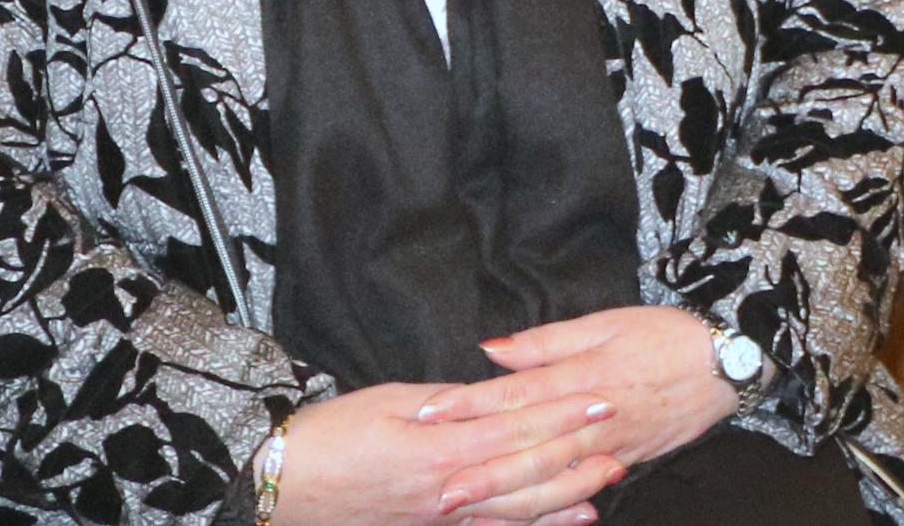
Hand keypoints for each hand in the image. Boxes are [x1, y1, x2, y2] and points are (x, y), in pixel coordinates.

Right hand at [270, 383, 614, 525]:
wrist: (281, 489)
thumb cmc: (329, 439)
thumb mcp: (387, 402)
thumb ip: (446, 400)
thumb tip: (488, 390)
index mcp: (439, 448)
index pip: (517, 428)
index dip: (563, 412)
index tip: (601, 396)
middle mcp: (448, 490)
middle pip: (528, 471)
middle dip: (578, 452)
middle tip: (622, 435)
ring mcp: (442, 518)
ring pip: (519, 509)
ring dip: (568, 494)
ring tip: (608, 478)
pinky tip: (567, 521)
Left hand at [421, 306, 735, 488]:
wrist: (729, 362)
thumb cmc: (665, 333)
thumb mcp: (607, 321)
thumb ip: (547, 341)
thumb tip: (492, 350)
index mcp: (584, 376)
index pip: (517, 394)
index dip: (471, 405)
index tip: (429, 415)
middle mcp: (593, 418)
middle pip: (528, 447)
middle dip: (480, 471)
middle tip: (436, 491)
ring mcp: (609, 447)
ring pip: (550, 477)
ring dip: (505, 495)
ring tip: (467, 509)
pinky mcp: (624, 462)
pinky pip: (578, 489)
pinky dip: (546, 505)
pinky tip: (519, 516)